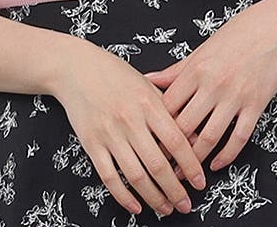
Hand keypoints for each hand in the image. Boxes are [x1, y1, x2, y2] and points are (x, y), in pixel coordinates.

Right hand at [53, 39, 206, 216]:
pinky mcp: (91, 143)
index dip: (191, 166)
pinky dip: (124, 196)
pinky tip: (135, 205)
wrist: (77, 68)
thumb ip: (170, 110)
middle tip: (185, 204)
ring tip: (165, 208)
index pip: (176, 141)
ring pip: (136, 175)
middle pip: (158, 164)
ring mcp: (109, 133)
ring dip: (153, 198)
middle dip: (175, 190)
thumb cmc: (115, 73)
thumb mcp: (147, 85)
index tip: (199, 182)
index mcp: (148, 103)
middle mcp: (130, 120)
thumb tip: (193, 137)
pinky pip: (109, 177)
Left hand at [142, 0, 276, 174]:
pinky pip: (239, 137)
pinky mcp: (256, 104)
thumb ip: (175, 70)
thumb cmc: (235, 36)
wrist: (274, 27)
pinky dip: (226, 155)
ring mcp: (235, 95)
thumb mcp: (202, 50)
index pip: (167, 106)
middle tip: (161, 169)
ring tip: (186, 176)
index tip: (148, 144)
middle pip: (184, 126)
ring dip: (195, 161)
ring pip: (209, 137)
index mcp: (195, 69)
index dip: (156, 128)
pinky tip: (216, 164)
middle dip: (171, 152)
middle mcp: (212, 84)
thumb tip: (147, 79)